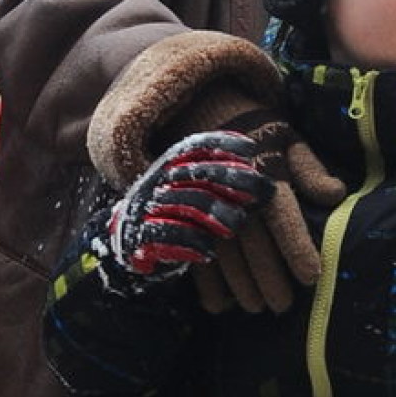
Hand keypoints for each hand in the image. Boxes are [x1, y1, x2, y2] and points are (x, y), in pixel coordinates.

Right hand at [109, 131, 274, 276]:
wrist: (129, 243)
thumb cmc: (176, 216)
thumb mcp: (196, 193)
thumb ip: (224, 186)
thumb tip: (266, 186)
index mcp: (171, 165)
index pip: (198, 145)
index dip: (224, 143)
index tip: (251, 149)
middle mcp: (158, 179)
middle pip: (200, 173)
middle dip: (231, 182)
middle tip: (251, 199)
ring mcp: (147, 204)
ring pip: (191, 203)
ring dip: (218, 216)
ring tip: (231, 230)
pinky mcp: (140, 231)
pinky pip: (174, 233)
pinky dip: (196, 244)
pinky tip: (208, 253)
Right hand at [198, 107, 345, 313]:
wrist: (203, 111)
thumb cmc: (260, 133)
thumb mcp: (290, 141)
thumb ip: (311, 171)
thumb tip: (336, 195)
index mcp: (265, 178)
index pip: (283, 219)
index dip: (297, 249)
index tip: (311, 277)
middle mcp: (235, 196)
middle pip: (254, 245)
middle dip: (269, 279)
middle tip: (283, 306)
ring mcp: (206, 206)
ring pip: (225, 255)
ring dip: (241, 286)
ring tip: (256, 308)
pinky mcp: (185, 214)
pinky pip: (193, 251)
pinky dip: (205, 282)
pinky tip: (219, 304)